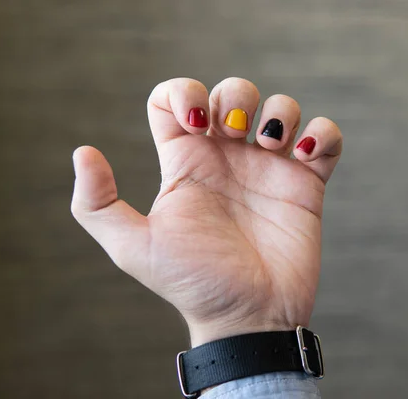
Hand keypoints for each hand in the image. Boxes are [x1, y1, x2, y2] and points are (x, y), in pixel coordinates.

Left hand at [71, 78, 342, 346]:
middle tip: (236, 133)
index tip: (196, 125)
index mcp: (187, 163)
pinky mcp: (306, 184)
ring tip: (275, 147)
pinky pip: (325, 138)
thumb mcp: (134, 247)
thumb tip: (83, 152)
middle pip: (232, 91)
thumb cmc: (194, 284)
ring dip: (281, 111)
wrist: (249, 316)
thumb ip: (98, 205)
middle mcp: (228, 158)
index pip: (174, 99)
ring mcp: (270, 169)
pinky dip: (322, 134)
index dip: (183, 93)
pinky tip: (305, 155)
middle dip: (237, 95)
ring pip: (281, 107)